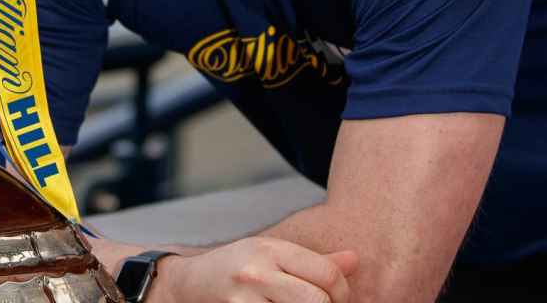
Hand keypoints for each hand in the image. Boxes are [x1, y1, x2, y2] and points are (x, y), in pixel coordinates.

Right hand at [149, 237, 358, 302]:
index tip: (340, 299)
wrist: (189, 283)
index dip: (344, 292)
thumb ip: (316, 261)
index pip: (327, 274)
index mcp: (272, 249)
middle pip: (318, 301)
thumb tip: (356, 260)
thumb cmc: (238, 268)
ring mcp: (245, 299)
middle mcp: (257, 271)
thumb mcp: (273, 255)